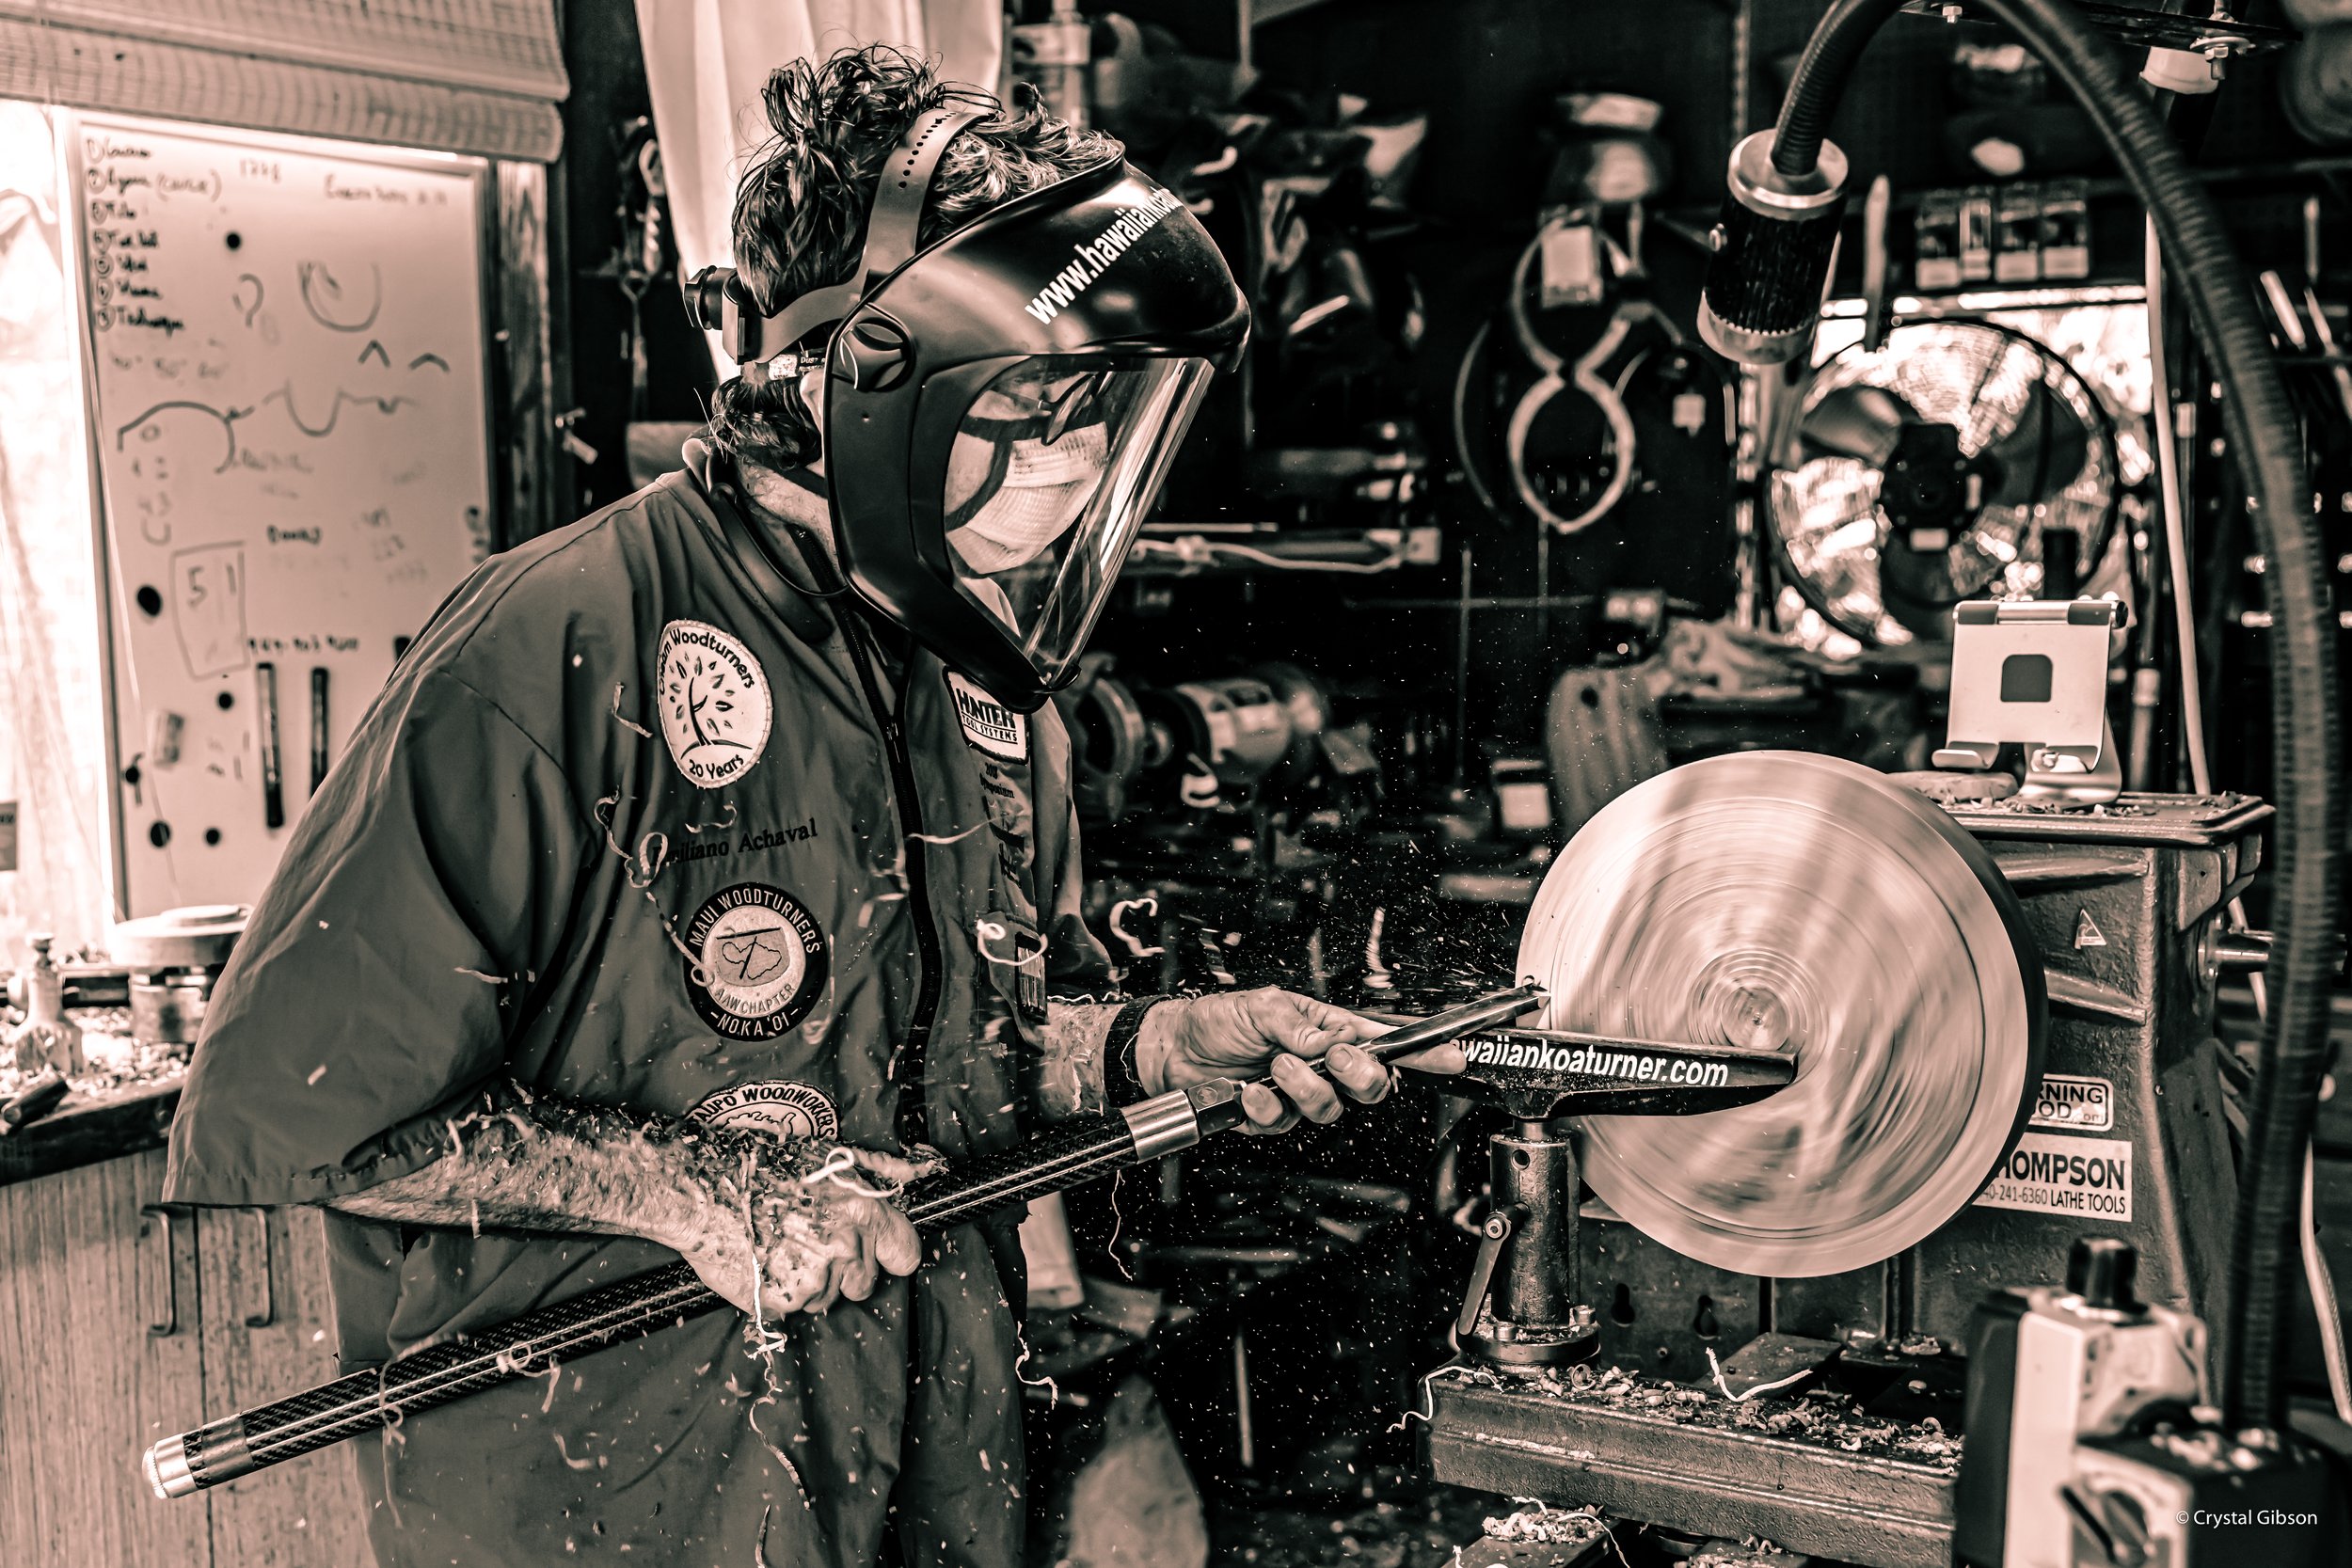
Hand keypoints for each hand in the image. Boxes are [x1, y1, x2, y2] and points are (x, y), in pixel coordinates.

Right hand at [670, 1146, 931, 1317]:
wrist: (707, 1192)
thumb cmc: (767, 1168)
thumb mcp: (832, 1157)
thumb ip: (882, 1169)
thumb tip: (924, 1168)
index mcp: (864, 1214)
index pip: (905, 1253)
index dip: (890, 1253)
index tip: (876, 1250)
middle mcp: (846, 1249)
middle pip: (865, 1282)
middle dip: (845, 1270)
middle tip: (810, 1242)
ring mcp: (815, 1279)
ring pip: (829, 1298)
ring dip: (811, 1282)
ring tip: (782, 1248)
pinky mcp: (784, 1302)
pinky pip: (794, 1308)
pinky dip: (781, 1293)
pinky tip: (765, 1262)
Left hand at [1137, 987, 1465, 1134]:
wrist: (1173, 1048)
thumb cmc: (1219, 1019)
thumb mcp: (1262, 1005)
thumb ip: (1300, 1024)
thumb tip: (1332, 1041)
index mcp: (1329, 1030)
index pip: (1385, 1043)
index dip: (1423, 1052)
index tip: (1452, 1055)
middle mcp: (1322, 1065)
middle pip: (1371, 1086)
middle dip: (1361, 1076)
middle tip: (1338, 1059)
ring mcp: (1298, 1094)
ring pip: (1329, 1108)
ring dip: (1304, 1087)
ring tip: (1274, 1065)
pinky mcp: (1271, 1117)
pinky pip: (1283, 1122)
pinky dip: (1263, 1104)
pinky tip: (1247, 1089)